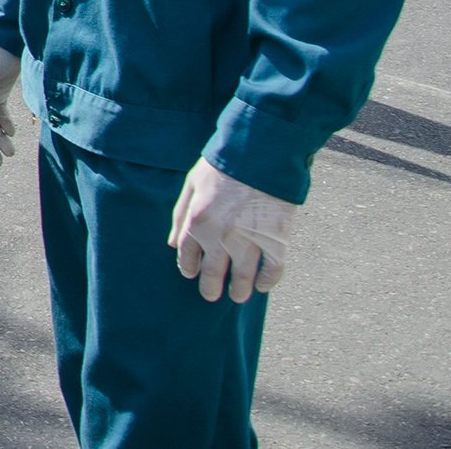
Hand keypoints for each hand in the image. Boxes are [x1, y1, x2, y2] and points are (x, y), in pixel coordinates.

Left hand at [170, 159, 299, 302]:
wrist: (260, 155)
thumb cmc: (222, 166)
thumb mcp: (191, 185)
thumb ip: (180, 215)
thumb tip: (173, 244)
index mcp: (197, 222)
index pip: (188, 256)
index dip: (188, 268)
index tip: (191, 275)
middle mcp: (222, 237)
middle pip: (214, 272)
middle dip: (211, 287)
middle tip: (211, 295)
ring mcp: (250, 240)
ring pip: (243, 276)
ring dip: (239, 290)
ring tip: (238, 296)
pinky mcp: (277, 240)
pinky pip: (273, 270)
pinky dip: (268, 281)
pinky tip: (263, 286)